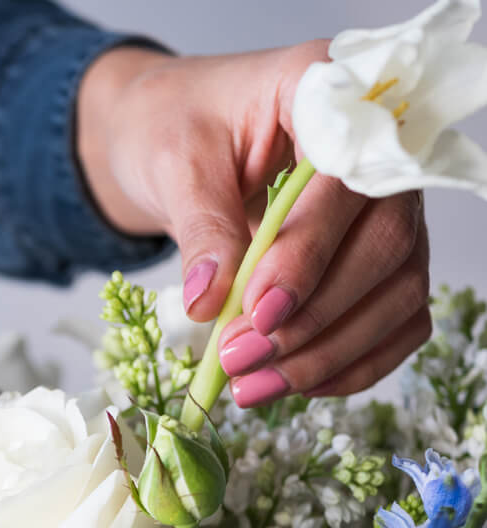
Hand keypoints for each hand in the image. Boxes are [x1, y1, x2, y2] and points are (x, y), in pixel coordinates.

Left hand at [77, 43, 430, 406]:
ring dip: (328, 354)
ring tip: (254, 388)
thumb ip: (201, 229)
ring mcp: (388, 210)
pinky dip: (351, 364)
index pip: (348, 183)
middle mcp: (379, 152)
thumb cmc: (176, 131)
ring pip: (396, 294)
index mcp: (330, 95)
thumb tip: (210, 303)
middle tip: (240, 361)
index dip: (309, 255)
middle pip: (384, 247)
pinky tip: (295, 387)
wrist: (175, 139)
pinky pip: (394, 322)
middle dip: (312, 321)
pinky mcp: (379, 261)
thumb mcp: (174, 167)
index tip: (258, 313)